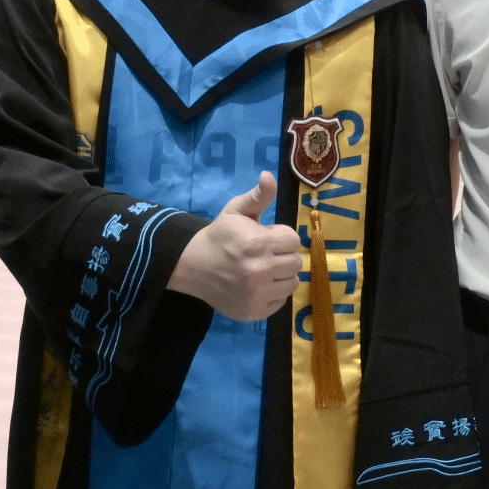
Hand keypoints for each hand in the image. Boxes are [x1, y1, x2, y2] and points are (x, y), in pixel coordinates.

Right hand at [164, 172, 301, 321]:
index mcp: (257, 243)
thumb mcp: (236, 211)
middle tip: (266, 254)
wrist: (193, 266)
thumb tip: (268, 176)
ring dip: (282, 275)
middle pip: (296, 262)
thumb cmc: (220, 236)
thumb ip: (258, 196)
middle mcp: (259, 270)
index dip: (282, 237)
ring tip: (264, 269)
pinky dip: (274, 294)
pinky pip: (281, 302)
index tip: (267, 237)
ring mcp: (256, 294)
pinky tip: (259, 285)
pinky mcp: (253, 312)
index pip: (293, 240)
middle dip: (284, 255)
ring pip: (293, 283)